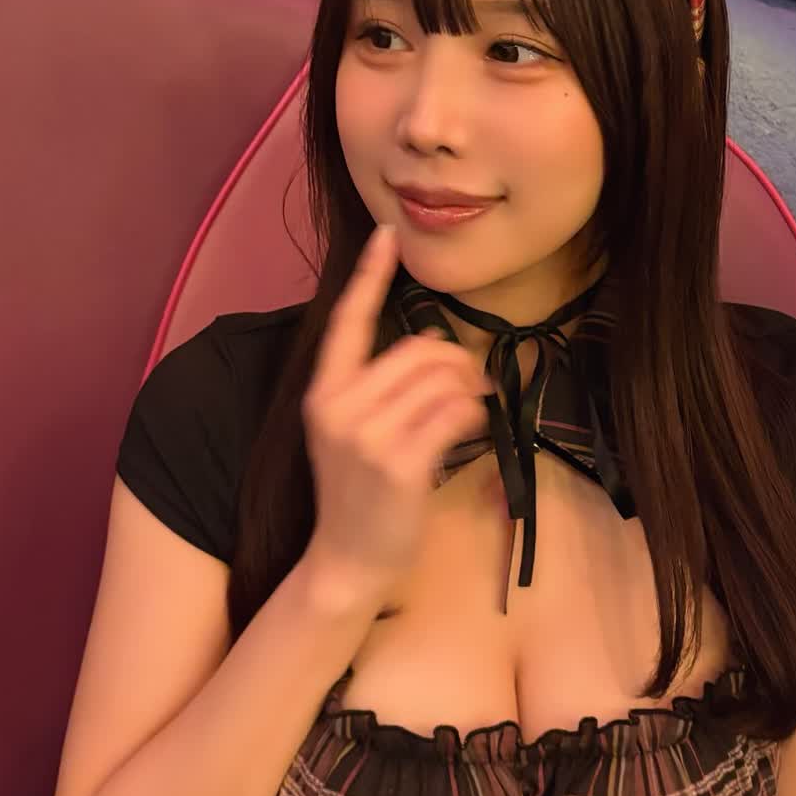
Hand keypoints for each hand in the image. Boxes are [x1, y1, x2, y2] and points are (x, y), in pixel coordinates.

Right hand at [302, 224, 492, 610]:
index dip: (368, 275)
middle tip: (471, 382)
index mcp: (323, 391)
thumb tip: (433, 349)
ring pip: (441, 379)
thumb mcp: (349, 432)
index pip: (346, 320)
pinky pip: (453, 414)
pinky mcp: (399, 462)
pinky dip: (472, 414)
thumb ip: (374, 388)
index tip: (386, 235)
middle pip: (418, 349)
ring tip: (470, 407)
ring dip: (469, 388)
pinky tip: (470, 427)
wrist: (346, 560)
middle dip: (456, 360)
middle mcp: (339, 405)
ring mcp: (368, 435)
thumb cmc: (357, 495)